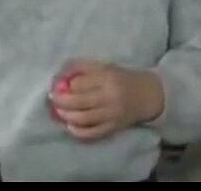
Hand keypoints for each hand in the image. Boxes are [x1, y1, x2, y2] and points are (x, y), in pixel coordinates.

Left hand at [48, 60, 163, 141]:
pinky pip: (92, 133)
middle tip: (53, 99)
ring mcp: (112, 115)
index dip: (65, 85)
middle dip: (61, 102)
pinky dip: (78, 131)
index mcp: (108, 78)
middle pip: (79, 102)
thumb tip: (60, 75)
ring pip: (83, 119)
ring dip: (66, 116)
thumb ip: (82, 68)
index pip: (80, 83)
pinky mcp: (113, 128)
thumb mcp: (104, 66)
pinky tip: (70, 125)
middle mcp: (110, 97)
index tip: (58, 85)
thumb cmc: (121, 78)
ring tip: (58, 112)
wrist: (146, 95)